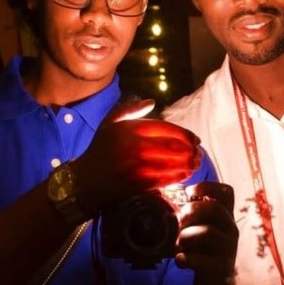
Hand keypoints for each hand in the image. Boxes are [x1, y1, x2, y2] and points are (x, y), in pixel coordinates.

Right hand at [73, 99, 201, 211]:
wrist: (84, 181)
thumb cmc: (99, 150)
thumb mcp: (109, 123)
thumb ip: (130, 109)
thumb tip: (152, 101)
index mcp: (131, 128)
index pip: (166, 128)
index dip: (185, 134)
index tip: (196, 140)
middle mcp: (135, 145)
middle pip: (173, 146)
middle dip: (191, 150)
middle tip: (199, 153)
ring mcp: (137, 165)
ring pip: (171, 163)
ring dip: (188, 164)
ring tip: (196, 164)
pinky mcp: (138, 182)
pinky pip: (165, 179)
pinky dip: (178, 177)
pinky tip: (186, 175)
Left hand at [175, 182, 237, 281]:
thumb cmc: (203, 253)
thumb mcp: (199, 231)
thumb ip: (189, 218)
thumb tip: (168, 208)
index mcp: (225, 217)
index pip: (226, 192)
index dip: (208, 186)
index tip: (190, 191)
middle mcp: (231, 230)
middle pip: (215, 208)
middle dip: (191, 210)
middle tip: (180, 220)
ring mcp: (228, 249)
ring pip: (208, 232)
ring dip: (186, 235)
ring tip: (179, 244)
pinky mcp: (220, 268)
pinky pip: (201, 260)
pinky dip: (186, 259)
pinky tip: (179, 260)